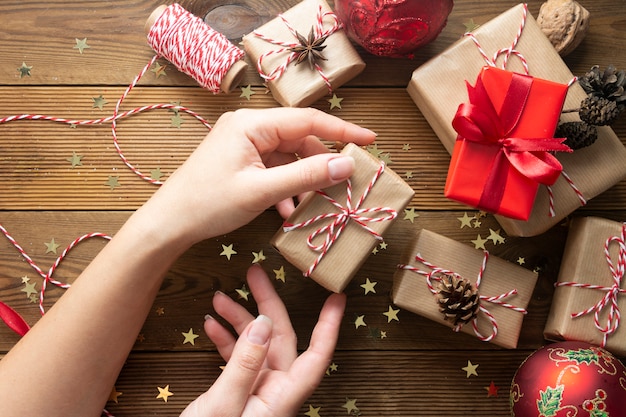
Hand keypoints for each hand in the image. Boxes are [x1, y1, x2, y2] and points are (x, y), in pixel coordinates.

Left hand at [139, 107, 375, 248]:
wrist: (168, 223)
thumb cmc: (209, 204)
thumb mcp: (262, 191)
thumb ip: (306, 176)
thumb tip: (346, 164)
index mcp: (251, 124)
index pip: (307, 120)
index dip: (342, 129)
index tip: (370, 139)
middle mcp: (248, 127)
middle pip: (299, 138)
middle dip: (321, 162)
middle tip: (344, 182)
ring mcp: (242, 144)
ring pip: (287, 156)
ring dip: (302, 179)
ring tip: (315, 203)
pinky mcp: (239, 161)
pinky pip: (273, 168)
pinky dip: (285, 186)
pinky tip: (287, 210)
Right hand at [180, 265, 345, 416]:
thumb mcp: (223, 405)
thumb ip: (245, 363)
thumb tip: (264, 324)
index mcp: (282, 397)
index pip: (316, 357)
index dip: (329, 326)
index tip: (337, 298)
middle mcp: (274, 391)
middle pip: (279, 339)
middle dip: (266, 304)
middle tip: (253, 273)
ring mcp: (257, 391)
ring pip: (256, 345)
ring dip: (238, 320)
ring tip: (219, 299)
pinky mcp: (239, 392)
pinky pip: (238, 358)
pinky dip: (225, 340)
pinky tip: (211, 325)